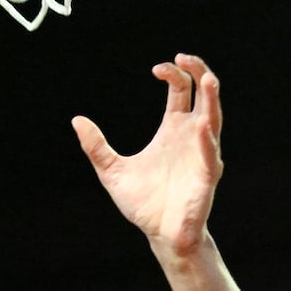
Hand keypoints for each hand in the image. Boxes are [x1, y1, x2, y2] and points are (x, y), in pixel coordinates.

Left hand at [71, 53, 224, 254]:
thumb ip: (96, 146)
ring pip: (214, 119)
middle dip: (199, 72)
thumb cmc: (143, 203)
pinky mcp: (206, 175)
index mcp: (173, 129)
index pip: (181, 89)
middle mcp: (191, 135)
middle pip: (204, 94)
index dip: (173, 74)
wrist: (159, 234)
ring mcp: (202, 153)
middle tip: (185, 57)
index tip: (156, 69)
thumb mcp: (112, 171)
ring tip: (208, 80)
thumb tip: (77, 120)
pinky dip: (206, 139)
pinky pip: (209, 153)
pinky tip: (201, 124)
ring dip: (212, 99)